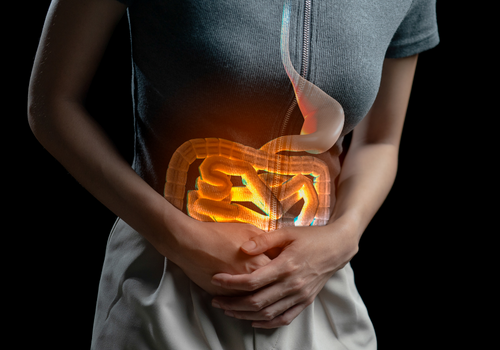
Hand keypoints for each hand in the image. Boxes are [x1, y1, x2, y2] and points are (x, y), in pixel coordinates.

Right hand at [171, 219, 271, 296]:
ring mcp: (237, 290)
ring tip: (260, 299)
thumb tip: (276, 250)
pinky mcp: (223, 295)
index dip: (281, 274)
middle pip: (269, 292)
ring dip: (258, 303)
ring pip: (254, 303)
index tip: (282, 272)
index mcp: (261, 262)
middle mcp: (251, 279)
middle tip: (274, 289)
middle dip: (273, 292)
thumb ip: (265, 242)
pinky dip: (243, 305)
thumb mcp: (248, 230)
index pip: (279, 274)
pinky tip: (243, 302)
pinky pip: (238, 304)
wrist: (190, 243)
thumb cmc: (218, 234)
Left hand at [210, 217, 358, 327]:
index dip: (231, 282)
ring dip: (245, 315)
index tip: (216, 279)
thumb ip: (263, 240)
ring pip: (267, 314)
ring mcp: (300, 296)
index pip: (252, 280)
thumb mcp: (287, 232)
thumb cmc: (310, 237)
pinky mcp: (305, 302)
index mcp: (286, 265)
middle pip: (256, 302)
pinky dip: (267, 323)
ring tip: (228, 310)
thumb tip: (242, 248)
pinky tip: (253, 321)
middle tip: (216, 300)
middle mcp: (293, 284)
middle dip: (232, 303)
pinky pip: (284, 318)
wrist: (337, 247)